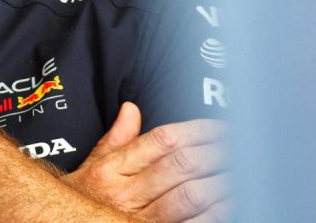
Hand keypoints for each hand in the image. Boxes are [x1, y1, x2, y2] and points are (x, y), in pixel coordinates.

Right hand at [66, 102, 229, 221]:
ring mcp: (139, 217)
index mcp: (112, 168)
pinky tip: (229, 202)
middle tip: (239, 146)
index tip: (220, 127)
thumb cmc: (81, 196)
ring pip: (190, 195)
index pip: (162, 140)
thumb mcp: (92, 163)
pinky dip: (215, 213)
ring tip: (240, 171)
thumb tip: (131, 109)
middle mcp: (125, 192)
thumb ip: (116, 138)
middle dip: (216, 153)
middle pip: (181, 165)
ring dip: (221, 182)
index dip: (197, 131)